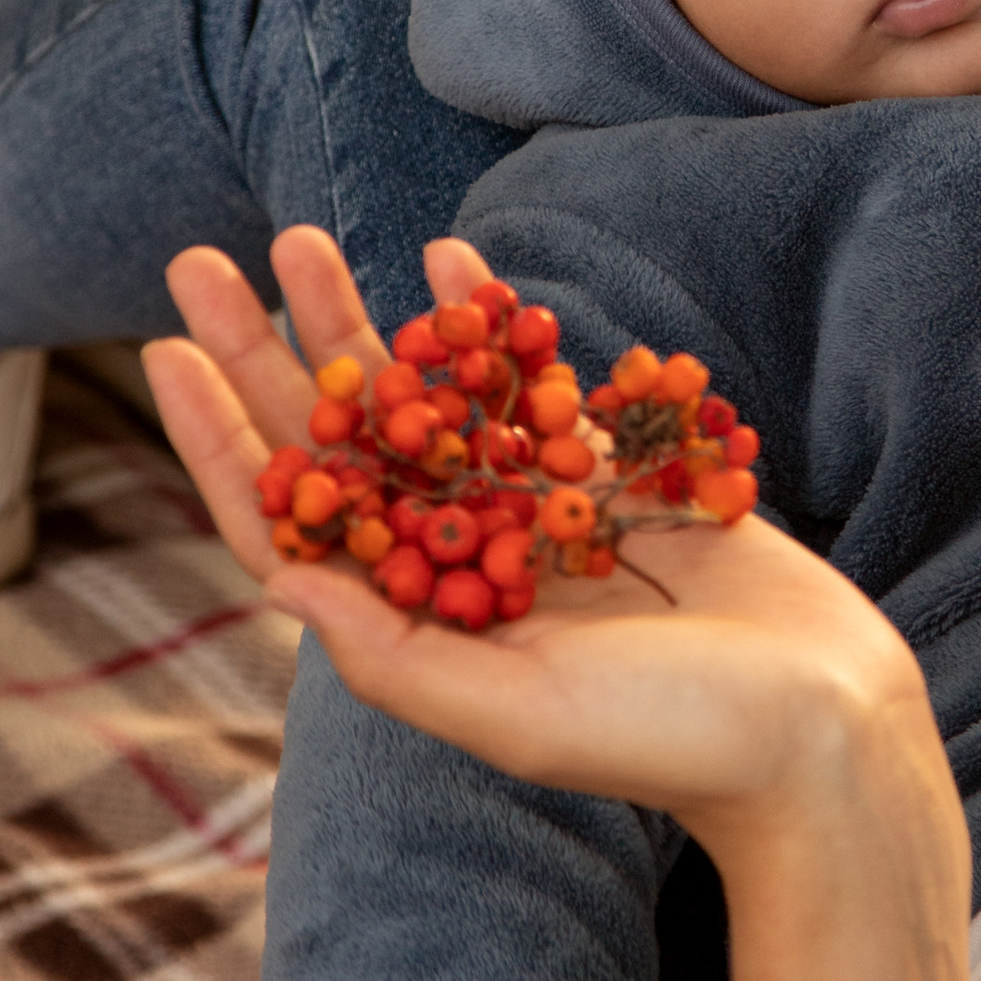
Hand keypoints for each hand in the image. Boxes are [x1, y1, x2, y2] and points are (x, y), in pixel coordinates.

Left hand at [147, 224, 980, 980]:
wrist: (815, 724)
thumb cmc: (665, 743)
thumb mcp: (514, 716)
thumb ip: (396, 657)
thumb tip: (275, 581)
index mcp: (414, 625)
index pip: (288, 522)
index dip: (221, 440)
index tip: (165, 355)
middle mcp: (457, 560)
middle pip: (334, 437)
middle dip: (266, 348)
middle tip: (198, 261)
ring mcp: (529, 506)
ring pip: (418, 394)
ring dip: (358, 316)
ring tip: (299, 236)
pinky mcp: (607, 468)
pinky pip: (526, 378)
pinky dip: (485, 319)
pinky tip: (444, 254)